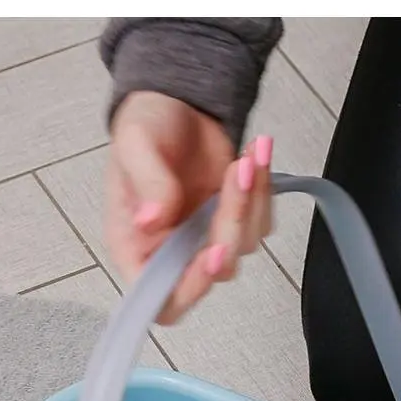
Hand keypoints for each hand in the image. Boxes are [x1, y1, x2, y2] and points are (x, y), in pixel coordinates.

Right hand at [105, 91, 273, 324]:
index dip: (189, 289)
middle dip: (231, 225)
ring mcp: (205, 239)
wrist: (177, 100)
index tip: (212, 253)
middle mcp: (171, 252)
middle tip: (236, 174)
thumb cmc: (146, 123)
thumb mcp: (135, 142)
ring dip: (252, 201)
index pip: (162, 299)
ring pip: (243, 247)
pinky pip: (260, 224)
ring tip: (248, 156)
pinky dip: (264, 191)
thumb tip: (150, 220)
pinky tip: (256, 156)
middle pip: (212, 273)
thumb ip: (146, 182)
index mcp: (135, 247)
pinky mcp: (233, 221)